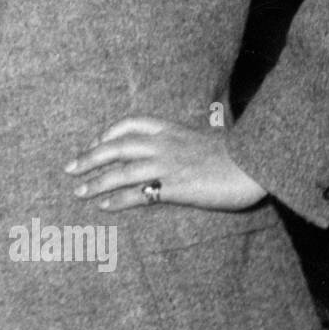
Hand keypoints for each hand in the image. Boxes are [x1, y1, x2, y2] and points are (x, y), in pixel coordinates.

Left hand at [64, 116, 266, 211]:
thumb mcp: (208, 138)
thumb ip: (187, 142)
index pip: (130, 123)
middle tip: (69, 168)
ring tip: (78, 191)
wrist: (259, 162)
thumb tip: (181, 151)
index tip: (95, 141)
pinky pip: (138, 193)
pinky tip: (103, 206)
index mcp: (172, 128)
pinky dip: (117, 199)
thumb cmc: (238, 154)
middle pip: (116, 146)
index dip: (108, 132)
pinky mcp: (175, 187)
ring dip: (96, 181)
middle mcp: (164, 144)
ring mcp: (167, 164)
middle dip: (90, 157)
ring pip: (120, 170)